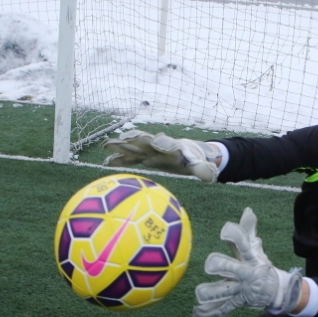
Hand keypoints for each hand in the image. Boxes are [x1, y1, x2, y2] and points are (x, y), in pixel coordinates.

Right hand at [103, 129, 222, 181]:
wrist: (187, 152)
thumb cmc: (193, 159)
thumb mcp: (200, 165)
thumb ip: (204, 170)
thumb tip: (211, 177)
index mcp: (173, 146)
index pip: (166, 143)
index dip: (160, 142)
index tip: (154, 141)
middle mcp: (159, 145)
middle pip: (145, 141)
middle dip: (135, 139)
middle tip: (123, 138)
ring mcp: (149, 149)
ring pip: (133, 147)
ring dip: (121, 146)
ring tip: (106, 146)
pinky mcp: (143, 156)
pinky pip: (130, 158)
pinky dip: (120, 159)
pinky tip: (107, 163)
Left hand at [193, 207, 302, 316]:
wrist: (276, 291)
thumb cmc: (260, 265)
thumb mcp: (256, 249)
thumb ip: (248, 230)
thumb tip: (248, 210)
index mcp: (249, 258)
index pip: (244, 245)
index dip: (234, 237)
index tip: (224, 232)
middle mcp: (245, 274)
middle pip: (232, 269)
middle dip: (221, 267)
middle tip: (210, 265)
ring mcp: (241, 290)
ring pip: (224, 292)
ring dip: (212, 293)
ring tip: (199, 294)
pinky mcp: (237, 302)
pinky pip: (221, 309)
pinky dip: (208, 313)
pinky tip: (195, 313)